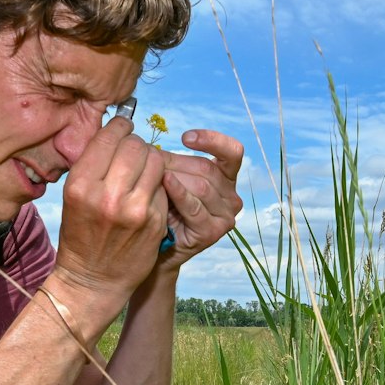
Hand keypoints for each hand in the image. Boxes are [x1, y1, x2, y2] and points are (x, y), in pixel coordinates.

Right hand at [52, 116, 169, 302]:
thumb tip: (115, 131)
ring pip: (156, 162)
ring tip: (143, 170)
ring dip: (152, 162)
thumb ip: (92, 164)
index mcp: (81, 185)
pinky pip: (164, 187)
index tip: (124, 128)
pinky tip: (148, 194)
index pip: (110, 137)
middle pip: (136, 146)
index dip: (121, 127)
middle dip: (137, 144)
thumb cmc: (81, 235)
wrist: (92, 281)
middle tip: (135, 152)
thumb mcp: (74, 196)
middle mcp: (107, 196)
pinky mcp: (155, 222)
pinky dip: (159, 185)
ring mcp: (134, 210)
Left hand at [156, 129, 243, 271]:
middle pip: (208, 169)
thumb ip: (171, 162)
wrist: (157, 246)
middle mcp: (231, 198)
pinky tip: (165, 183)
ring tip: (155, 176)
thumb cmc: (164, 208)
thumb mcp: (170, 179)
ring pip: (202, 187)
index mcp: (226, 179)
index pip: (232, 152)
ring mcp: (225, 216)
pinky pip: (195, 207)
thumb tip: (152, 144)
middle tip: (151, 160)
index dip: (212, 140)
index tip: (185, 137)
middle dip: (178, 163)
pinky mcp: (213, 232)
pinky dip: (179, 193)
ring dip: (176, 179)